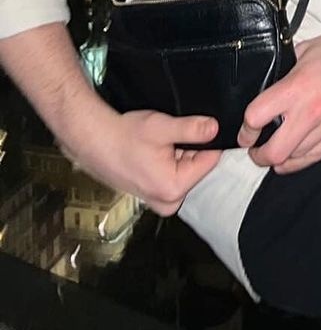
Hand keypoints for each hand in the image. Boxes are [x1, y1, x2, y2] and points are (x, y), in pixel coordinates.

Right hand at [62, 109, 221, 215]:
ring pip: (187, 169)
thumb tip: (216, 129)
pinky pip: (175, 174)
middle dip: (191, 149)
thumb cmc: (124, 136)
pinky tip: (154, 151)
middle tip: (170, 138)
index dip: (207, 141)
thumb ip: (193, 129)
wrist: (95, 142)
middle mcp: (169, 201)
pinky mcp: (155, 194)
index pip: (210, 161)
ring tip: (160, 145)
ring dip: (179, 154)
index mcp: (174, 188)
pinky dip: (170, 160)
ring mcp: (161, 200)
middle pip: (199, 167)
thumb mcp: (162, 127)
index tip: (195, 130)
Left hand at [238, 24, 320, 174]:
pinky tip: (296, 152)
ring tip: (279, 147)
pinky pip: (316, 157)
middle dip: (259, 156)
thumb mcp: (302, 51)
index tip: (245, 134)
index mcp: (297, 86)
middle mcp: (313, 110)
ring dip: (282, 157)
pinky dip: (301, 158)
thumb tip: (263, 94)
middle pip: (274, 152)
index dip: (245, 130)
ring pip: (295, 159)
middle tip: (257, 150)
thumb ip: (282, 75)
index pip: (256, 118)